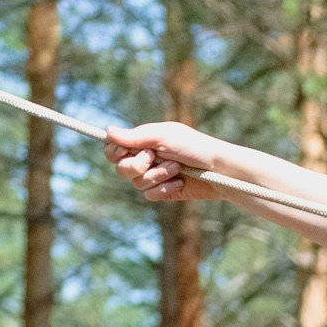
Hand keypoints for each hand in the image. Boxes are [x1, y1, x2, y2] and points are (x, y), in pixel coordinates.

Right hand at [104, 122, 232, 201]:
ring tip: (176, 168)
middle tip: (153, 157)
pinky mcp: (162, 192)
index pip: (113, 148)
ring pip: (136, 183)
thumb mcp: (165, 136)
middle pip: (121, 169)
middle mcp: (145, 159)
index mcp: (143, 141)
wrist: (219, 170)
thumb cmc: (194, 147)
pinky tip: (179, 182)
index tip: (127, 150)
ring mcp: (153, 176)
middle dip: (137, 165)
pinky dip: (164, 189)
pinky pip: (149, 195)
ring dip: (157, 175)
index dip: (115, 152)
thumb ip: (136, 136)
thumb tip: (107, 131)